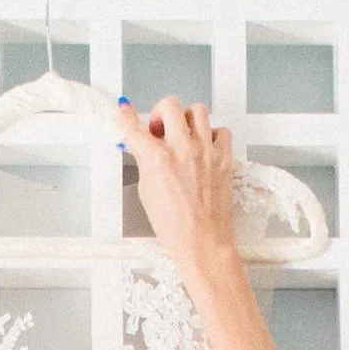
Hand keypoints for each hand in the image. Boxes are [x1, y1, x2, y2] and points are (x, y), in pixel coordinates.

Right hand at [114, 94, 238, 280]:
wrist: (204, 244)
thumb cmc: (175, 228)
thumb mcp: (147, 193)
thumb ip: (146, 163)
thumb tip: (143, 146)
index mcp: (157, 160)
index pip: (134, 128)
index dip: (125, 117)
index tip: (124, 110)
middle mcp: (182, 150)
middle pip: (170, 105)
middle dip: (161, 113)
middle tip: (160, 129)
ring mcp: (206, 152)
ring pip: (197, 111)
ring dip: (187, 120)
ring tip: (184, 137)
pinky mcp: (224, 158)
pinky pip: (220, 131)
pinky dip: (212, 135)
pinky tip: (205, 149)